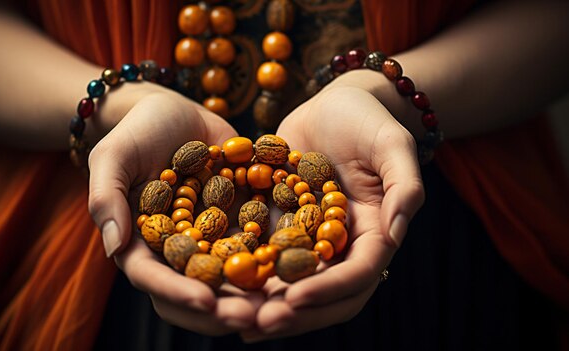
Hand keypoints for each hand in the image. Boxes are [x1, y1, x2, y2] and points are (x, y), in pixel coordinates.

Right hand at [87, 88, 263, 334]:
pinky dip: (275, 260)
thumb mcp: (113, 155)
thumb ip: (107, 197)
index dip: (177, 292)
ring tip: (281, 305)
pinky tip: (300, 267)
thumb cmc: (137, 131)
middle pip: (194, 290)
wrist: (177, 112)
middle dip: (221, 308)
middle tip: (252, 317)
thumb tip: (113, 247)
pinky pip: (257, 248)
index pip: (152, 277)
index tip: (206, 302)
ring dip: (252, 295)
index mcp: (140, 242)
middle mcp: (176, 250)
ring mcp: (209, 240)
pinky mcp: (238, 224)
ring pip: (230, 280)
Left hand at [242, 81, 424, 340]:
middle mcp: (343, 245)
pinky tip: (216, 290)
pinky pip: (265, 260)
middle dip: (294, 313)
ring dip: (265, 307)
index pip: (359, 274)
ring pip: (292, 286)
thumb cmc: (367, 120)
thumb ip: (404, 186)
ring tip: (231, 319)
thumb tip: (395, 235)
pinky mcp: (284, 229)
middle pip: (325, 295)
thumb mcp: (392, 143)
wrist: (333, 105)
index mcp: (375, 232)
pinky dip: (247, 279)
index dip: (330, 290)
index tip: (295, 297)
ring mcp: (312, 241)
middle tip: (258, 324)